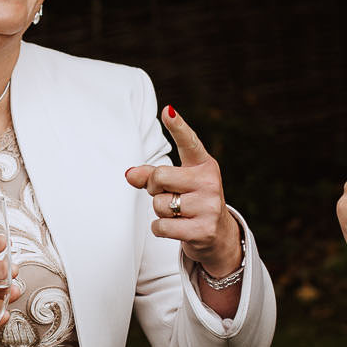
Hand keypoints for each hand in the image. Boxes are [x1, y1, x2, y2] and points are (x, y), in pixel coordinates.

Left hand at [124, 106, 238, 276]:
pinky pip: (162, 226)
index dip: (178, 127)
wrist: (217, 234)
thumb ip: (150, 175)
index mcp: (203, 165)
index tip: (168, 112)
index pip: (189, 143)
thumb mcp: (175, 183)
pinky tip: (177, 227)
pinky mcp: (203, 230)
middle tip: (168, 194)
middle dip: (154, 188)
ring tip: (178, 212)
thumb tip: (129, 174)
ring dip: (159, 211)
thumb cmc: (190, 200)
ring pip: (159, 204)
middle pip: (160, 176)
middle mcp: (210, 182)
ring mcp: (209, 207)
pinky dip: (160, 228)